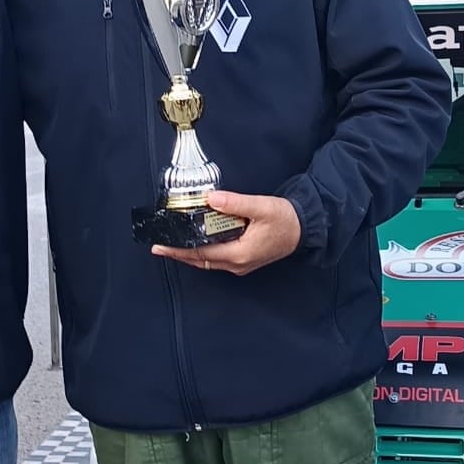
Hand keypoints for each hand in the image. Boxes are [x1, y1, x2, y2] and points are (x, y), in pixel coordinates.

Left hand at [153, 190, 301, 277]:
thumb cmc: (286, 220)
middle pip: (200, 261)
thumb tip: (211, 199)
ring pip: (208, 262)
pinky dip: (204, 253)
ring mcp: (241, 264)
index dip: (179, 250)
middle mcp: (238, 264)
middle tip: (160, 247)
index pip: (201, 253)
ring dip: (190, 254)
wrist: (304, 229)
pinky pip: (218, 260)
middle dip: (179, 254)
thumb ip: (235, 203)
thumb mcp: (261, 207)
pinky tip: (197, 244)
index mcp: (239, 253)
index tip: (161, 246)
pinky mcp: (245, 260)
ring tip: (173, 245)